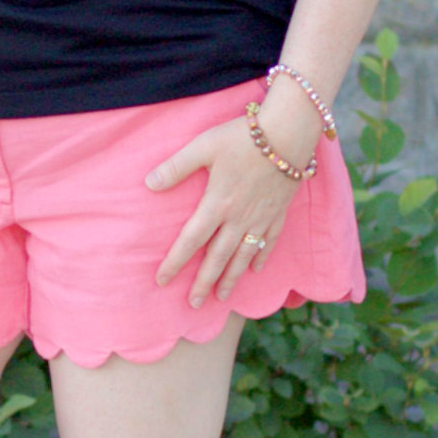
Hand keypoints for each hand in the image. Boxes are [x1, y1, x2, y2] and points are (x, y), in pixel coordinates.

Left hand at [144, 95, 318, 306]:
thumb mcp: (203, 146)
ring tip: (222, 297)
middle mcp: (238, 218)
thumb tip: (149, 183)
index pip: (191, 240)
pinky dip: (261, 257)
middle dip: (204, 282)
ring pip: (243, 256)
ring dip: (231, 278)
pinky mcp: (279, 212)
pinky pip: (269, 242)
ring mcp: (261, 218)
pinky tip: (255, 269)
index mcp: (217, 204)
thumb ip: (176, 167)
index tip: (162, 280)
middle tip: (193, 304)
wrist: (288, 133)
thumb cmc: (242, 137)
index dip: (175, 262)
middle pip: (217, 257)